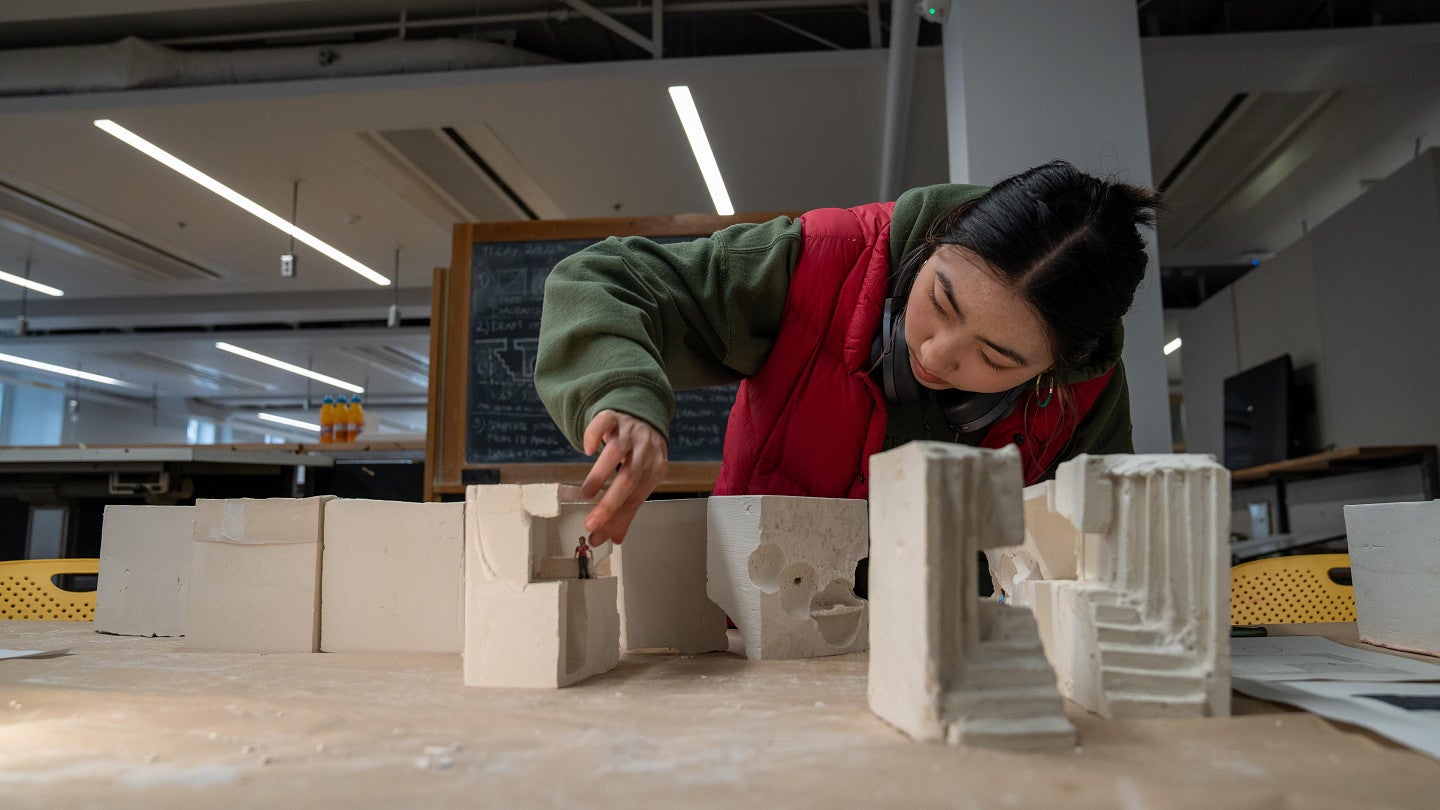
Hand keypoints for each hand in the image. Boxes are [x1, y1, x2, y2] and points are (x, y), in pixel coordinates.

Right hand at [580, 410, 668, 544]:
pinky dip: (595, 435)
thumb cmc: (639, 453)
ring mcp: (630, 432)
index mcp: (654, 469)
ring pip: (617, 452)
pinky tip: (588, 449)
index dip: (618, 517)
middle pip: (630, 479)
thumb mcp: (639, 479)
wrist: (644, 414)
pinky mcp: (614, 416)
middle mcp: (645, 450)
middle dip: (610, 504)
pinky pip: (605, 423)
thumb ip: (626, 508)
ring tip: (586, 494)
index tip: (597, 535)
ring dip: (600, 474)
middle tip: (591, 524)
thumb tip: (612, 539)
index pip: (636, 497)